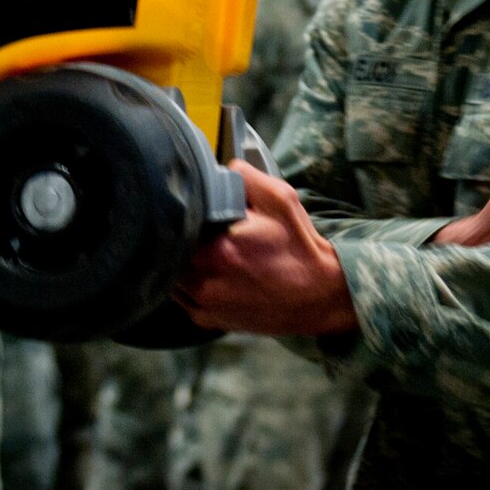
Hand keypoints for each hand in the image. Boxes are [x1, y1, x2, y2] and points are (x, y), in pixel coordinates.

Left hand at [174, 161, 356, 335]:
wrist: (321, 296)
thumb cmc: (300, 247)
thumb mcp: (280, 199)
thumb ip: (243, 177)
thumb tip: (216, 169)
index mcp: (218, 250)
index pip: (174, 227)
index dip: (178, 216)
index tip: (189, 210)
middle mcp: (205, 282)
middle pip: (169, 252)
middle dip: (178, 238)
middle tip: (196, 229)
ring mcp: (204, 305)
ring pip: (171, 276)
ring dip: (179, 262)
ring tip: (202, 250)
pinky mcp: (208, 320)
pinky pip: (181, 298)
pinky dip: (187, 284)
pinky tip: (206, 272)